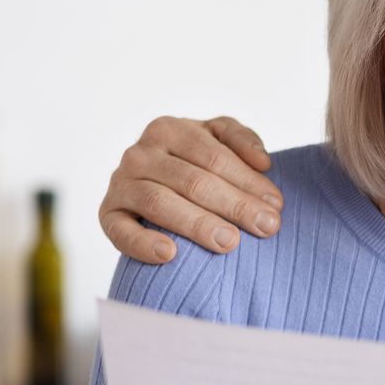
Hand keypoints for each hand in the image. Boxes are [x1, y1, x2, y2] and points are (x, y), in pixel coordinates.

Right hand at [100, 115, 284, 264]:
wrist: (151, 182)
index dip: (249, 181)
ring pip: (161, 203)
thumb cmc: (195, 161)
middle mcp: (140, 153)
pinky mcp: (108, 214)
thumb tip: (263, 161)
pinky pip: (122, 231)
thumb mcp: (218, 139)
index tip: (276, 205)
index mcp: (170, 130)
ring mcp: (121, 183)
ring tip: (230, 243)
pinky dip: (143, 243)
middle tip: (267, 227)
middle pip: (193, 181)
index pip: (215, 158)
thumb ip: (240, 140)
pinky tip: (170, 254)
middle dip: (235, 206)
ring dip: (198, 224)